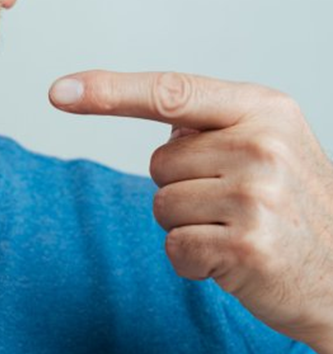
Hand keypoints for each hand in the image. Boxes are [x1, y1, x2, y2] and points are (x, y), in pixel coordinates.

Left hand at [49, 71, 332, 353]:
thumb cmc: (293, 210)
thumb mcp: (270, 146)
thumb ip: (213, 125)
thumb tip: (158, 122)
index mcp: (265, 108)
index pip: (170, 92)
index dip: (109, 92)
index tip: (59, 92)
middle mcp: (263, 144)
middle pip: (158, 161)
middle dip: (182, 188)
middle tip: (234, 205)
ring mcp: (257, 195)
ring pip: (161, 205)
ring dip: (187, 226)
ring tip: (237, 231)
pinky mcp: (246, 245)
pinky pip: (174, 247)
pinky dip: (193, 262)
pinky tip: (233, 262)